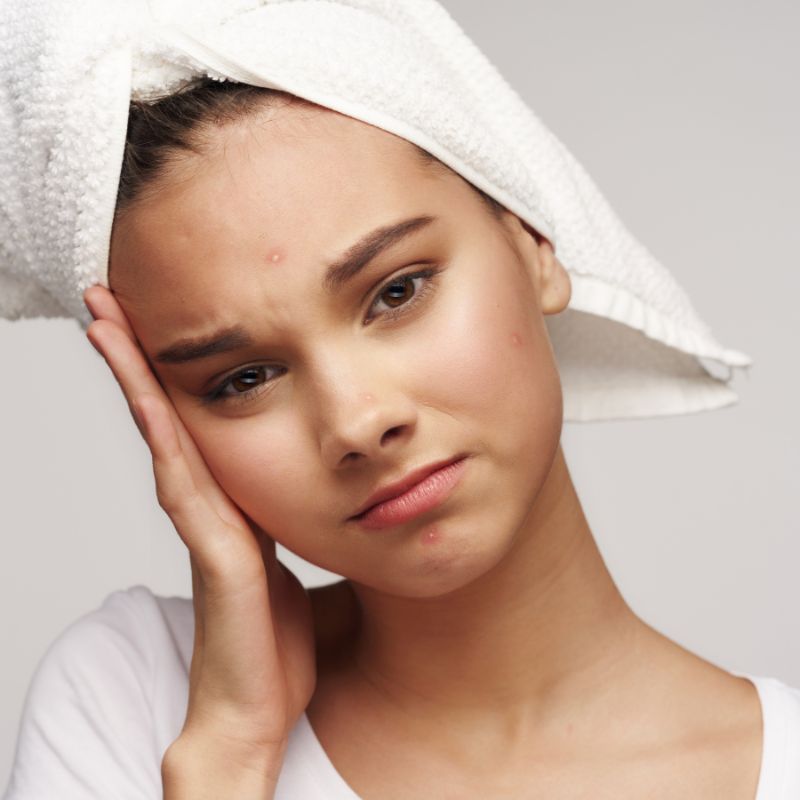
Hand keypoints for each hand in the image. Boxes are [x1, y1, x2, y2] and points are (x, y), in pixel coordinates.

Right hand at [83, 285, 316, 763]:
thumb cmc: (274, 638)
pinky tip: (146, 393)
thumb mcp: (292, 555)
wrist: (260, 706)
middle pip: (165, 413)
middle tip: (109, 296)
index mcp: (230, 501)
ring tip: (107, 320)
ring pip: (162, 434)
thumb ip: (289, 515)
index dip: (171, 369)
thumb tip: (315, 482)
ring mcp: (203, 524)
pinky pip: (183, 479)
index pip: (195, 419)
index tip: (155, 316)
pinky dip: (161, 433)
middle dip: (137, 354)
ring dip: (134, 377)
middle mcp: (208, 504)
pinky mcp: (215, 550)